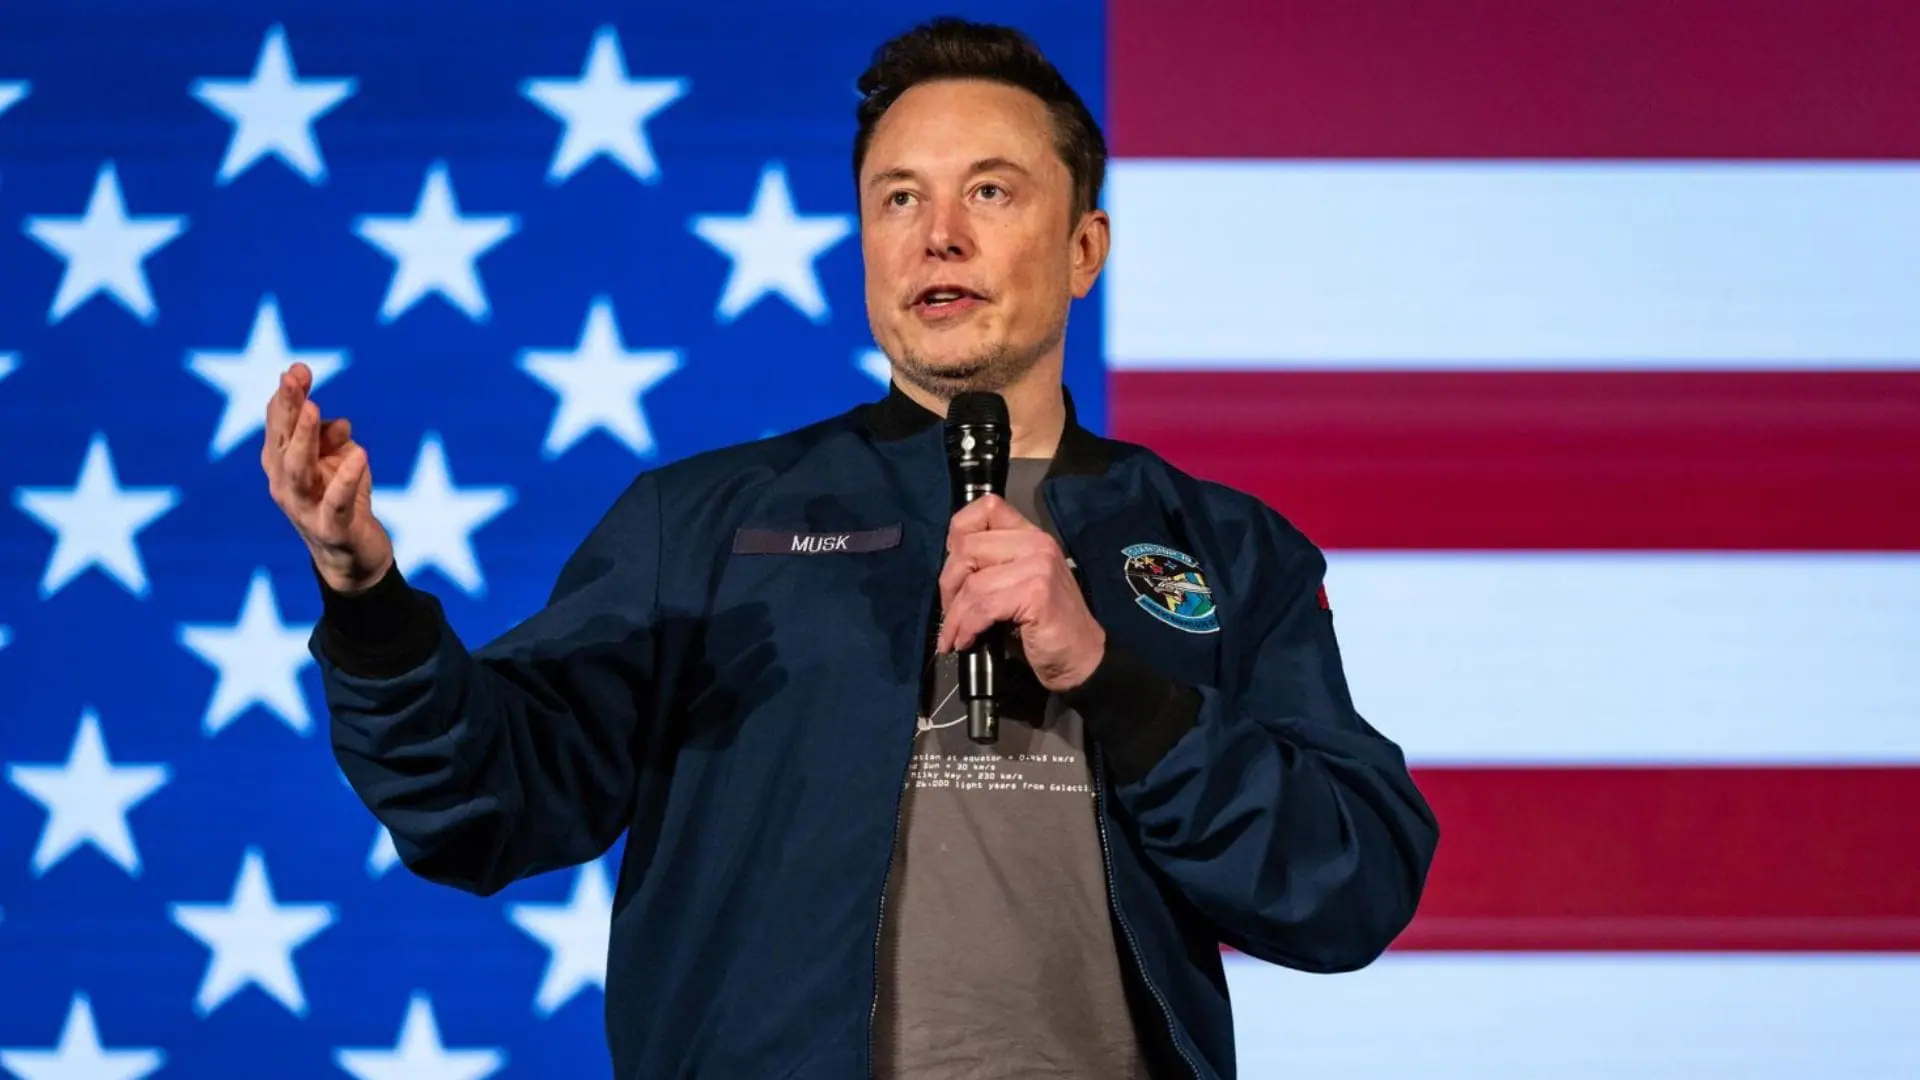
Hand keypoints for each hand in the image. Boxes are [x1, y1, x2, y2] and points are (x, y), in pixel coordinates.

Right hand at [261, 362, 393, 594]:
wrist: (352, 558)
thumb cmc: (341, 500)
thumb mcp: (338, 463)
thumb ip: (333, 440)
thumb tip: (340, 423)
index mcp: (282, 464)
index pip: (279, 425)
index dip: (286, 397)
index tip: (298, 368)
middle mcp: (284, 484)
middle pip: (282, 442)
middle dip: (288, 408)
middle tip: (295, 377)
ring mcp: (303, 508)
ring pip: (297, 471)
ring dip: (305, 438)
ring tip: (315, 408)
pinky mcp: (330, 529)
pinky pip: (336, 503)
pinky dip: (345, 478)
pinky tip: (360, 455)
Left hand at [935, 494, 1105, 691]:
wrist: (1080, 658)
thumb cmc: (1043, 626)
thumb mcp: (1015, 586)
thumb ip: (990, 567)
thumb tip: (948, 572)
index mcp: (1031, 536)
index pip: (987, 508)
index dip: (958, 534)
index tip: (954, 569)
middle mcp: (1037, 543)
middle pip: (968, 547)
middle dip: (948, 584)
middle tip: (950, 613)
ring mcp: (1039, 566)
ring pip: (972, 583)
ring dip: (955, 616)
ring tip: (954, 636)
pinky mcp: (1036, 593)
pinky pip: (983, 606)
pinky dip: (966, 627)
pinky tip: (966, 641)